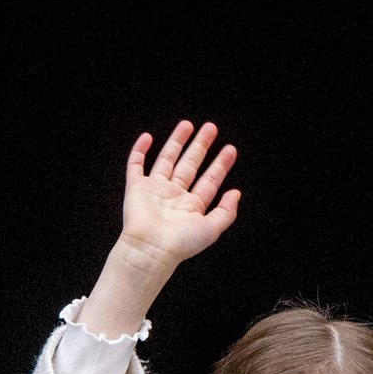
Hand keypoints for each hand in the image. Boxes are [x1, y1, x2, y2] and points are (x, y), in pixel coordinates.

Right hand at [120, 119, 239, 272]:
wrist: (151, 248)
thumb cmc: (181, 243)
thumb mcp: (212, 229)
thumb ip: (226, 212)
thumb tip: (236, 193)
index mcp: (192, 206)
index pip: (210, 180)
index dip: (221, 165)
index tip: (230, 150)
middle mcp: (174, 195)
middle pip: (190, 164)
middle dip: (201, 146)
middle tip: (211, 128)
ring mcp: (155, 190)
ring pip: (167, 159)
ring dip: (177, 142)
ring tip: (187, 125)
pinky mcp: (136, 188)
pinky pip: (136, 165)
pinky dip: (140, 150)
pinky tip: (147, 137)